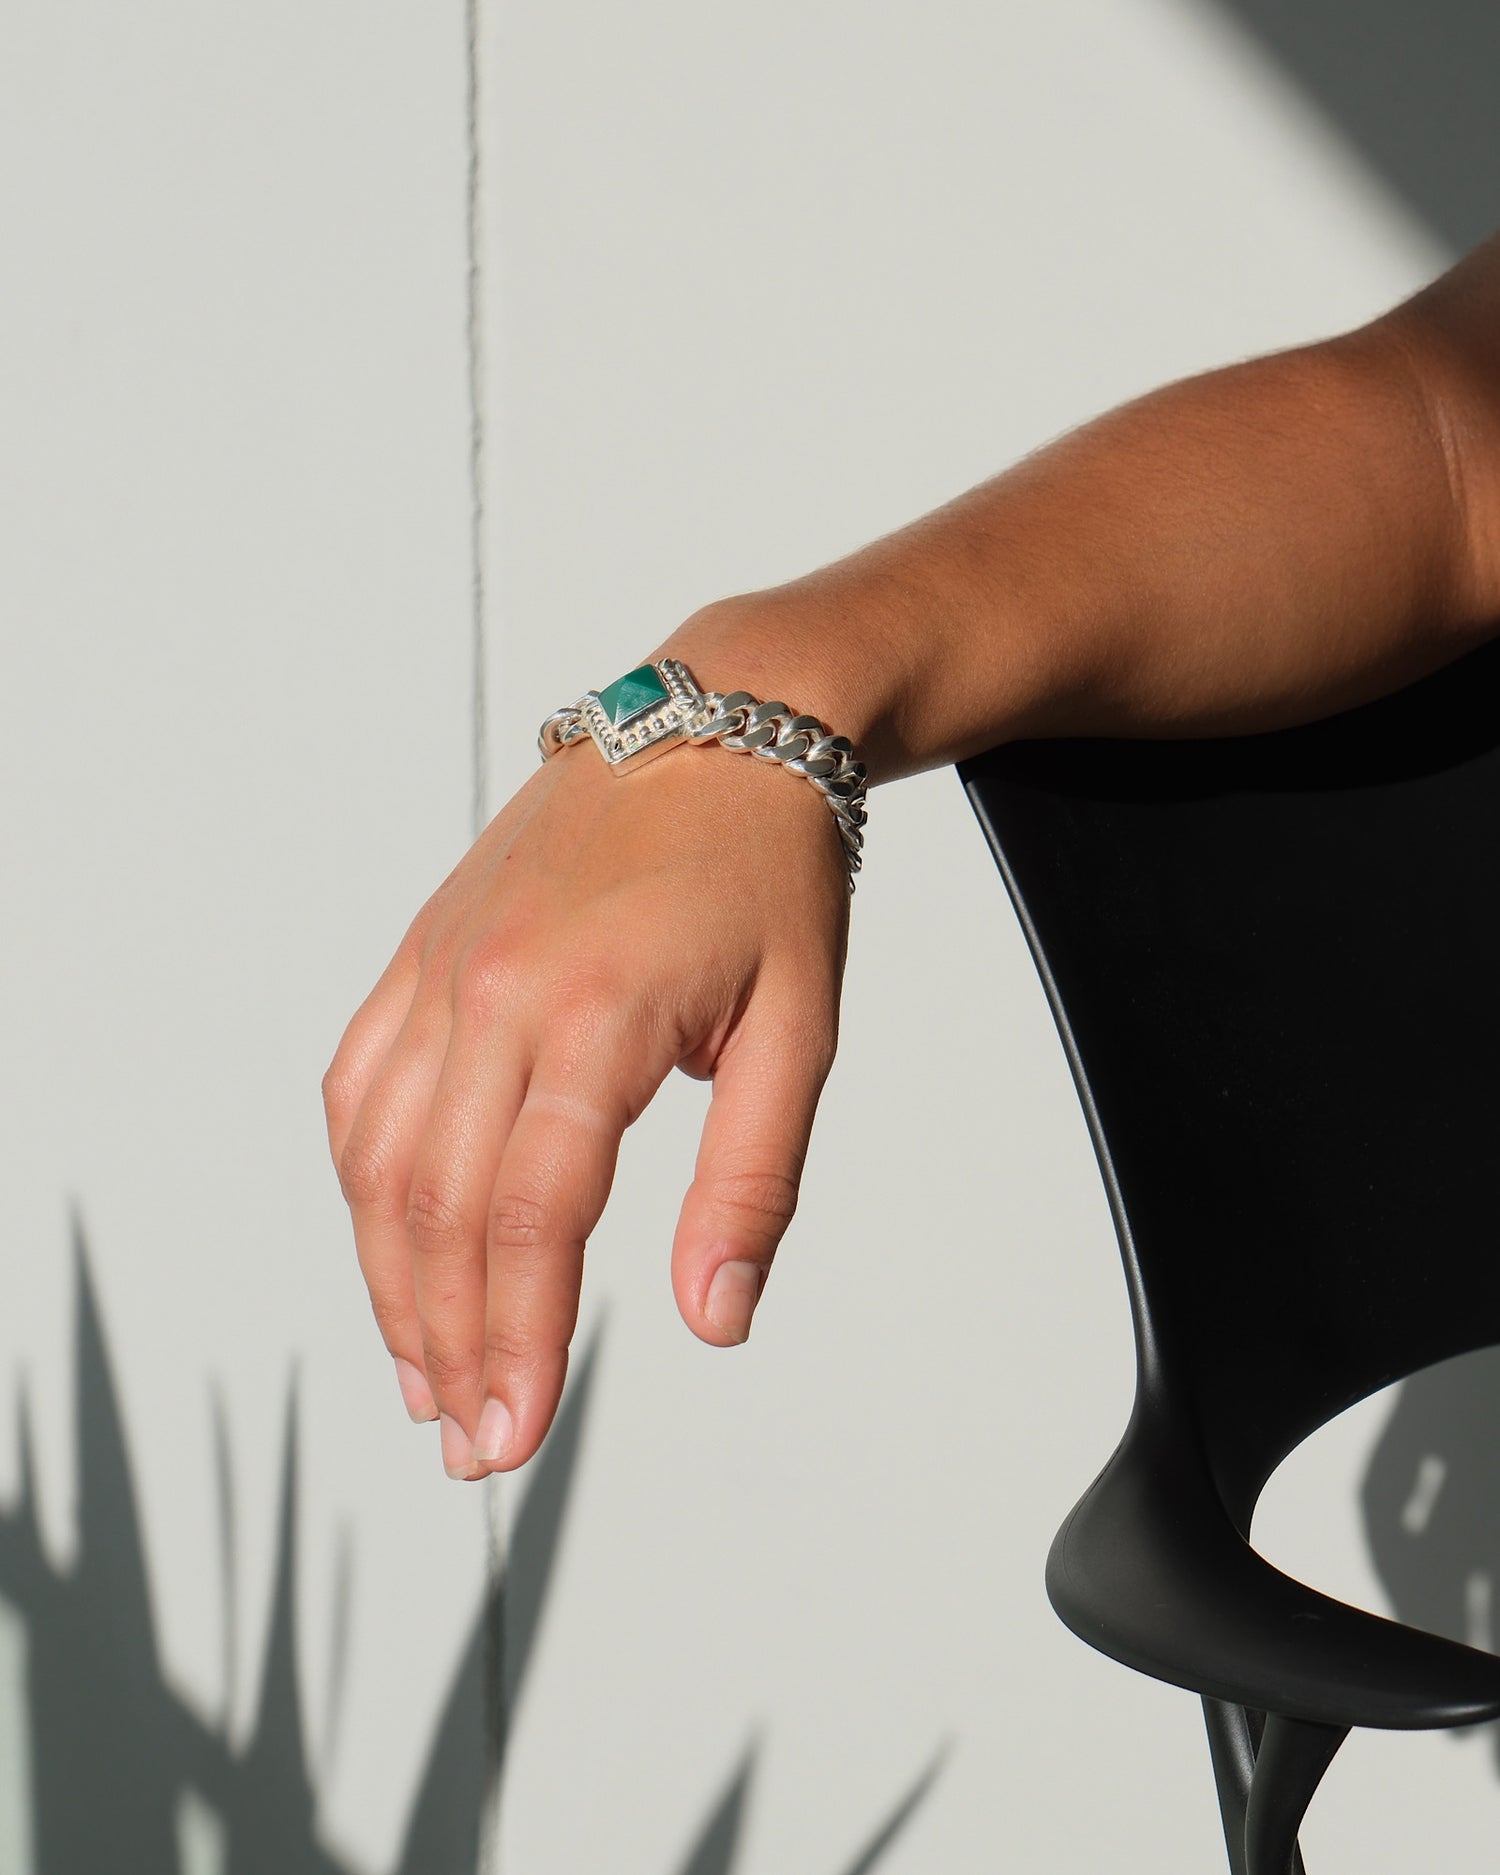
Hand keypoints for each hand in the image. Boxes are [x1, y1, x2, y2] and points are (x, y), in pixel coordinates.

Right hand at [322, 716, 849, 1477]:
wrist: (719, 726)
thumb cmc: (770, 876)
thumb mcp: (801, 1031)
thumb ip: (751, 1180)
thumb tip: (715, 1320)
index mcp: (595, 1014)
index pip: (533, 1219)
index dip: (518, 1343)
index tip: (513, 1438)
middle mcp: (493, 991)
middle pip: (440, 1207)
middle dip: (450, 1343)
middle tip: (471, 1444)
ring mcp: (443, 966)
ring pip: (380, 1159)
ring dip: (392, 1282)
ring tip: (425, 1377)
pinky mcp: (423, 950)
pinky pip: (359, 1086)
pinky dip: (363, 1182)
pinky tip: (388, 1246)